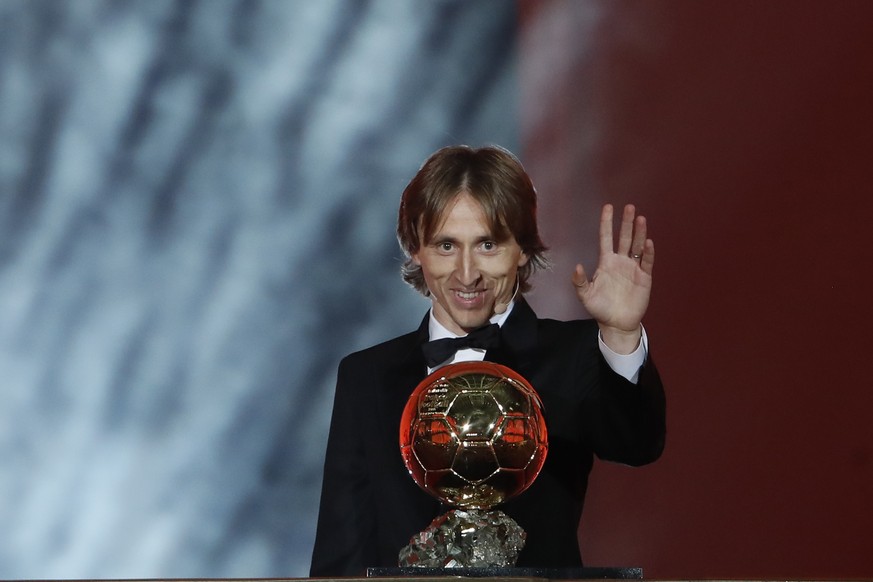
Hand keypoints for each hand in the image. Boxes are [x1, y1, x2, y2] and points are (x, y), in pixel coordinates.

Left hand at [571, 204, 653, 353]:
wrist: (616, 323)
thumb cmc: (600, 308)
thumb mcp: (585, 295)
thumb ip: (580, 281)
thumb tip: (576, 266)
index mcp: (606, 262)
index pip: (606, 238)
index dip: (607, 223)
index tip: (608, 207)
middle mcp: (620, 261)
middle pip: (624, 237)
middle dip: (626, 222)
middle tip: (629, 207)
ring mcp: (633, 268)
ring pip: (637, 246)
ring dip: (639, 233)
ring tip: (640, 219)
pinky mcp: (644, 277)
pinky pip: (647, 262)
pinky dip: (648, 252)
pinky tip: (648, 242)